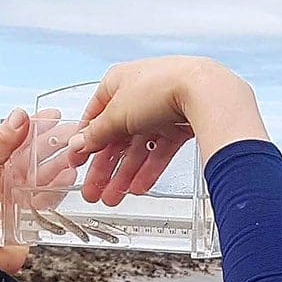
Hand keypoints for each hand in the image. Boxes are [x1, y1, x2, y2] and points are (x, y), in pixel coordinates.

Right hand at [70, 57, 266, 203]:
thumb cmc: (158, 88)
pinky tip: (137, 188)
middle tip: (93, 192)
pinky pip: (159, 151)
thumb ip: (96, 134)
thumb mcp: (116, 115)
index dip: (86, 142)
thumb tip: (78, 144)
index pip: (95, 117)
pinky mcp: (180, 124)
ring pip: (137, 148)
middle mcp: (139, 95)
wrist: (204, 91)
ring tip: (113, 198)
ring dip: (124, 175)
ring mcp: (160, 110)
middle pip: (116, 137)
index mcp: (118, 83)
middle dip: (104, 167)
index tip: (77, 162)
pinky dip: (148, 170)